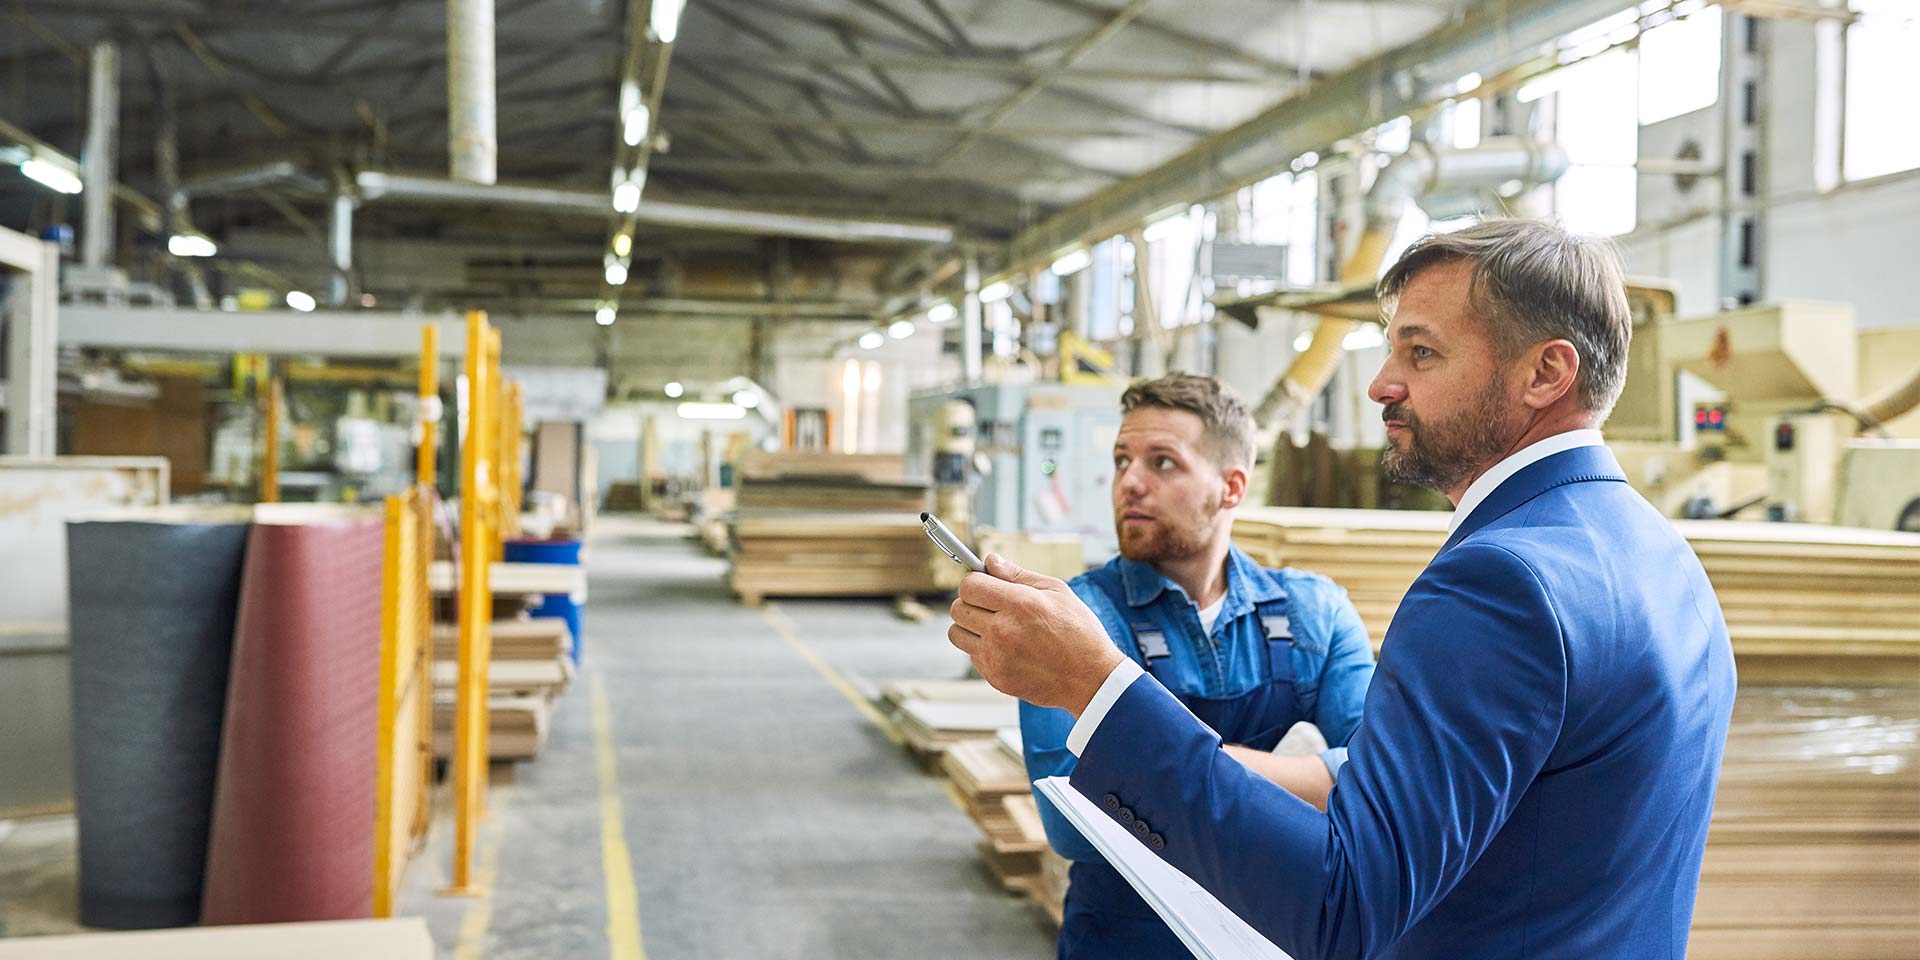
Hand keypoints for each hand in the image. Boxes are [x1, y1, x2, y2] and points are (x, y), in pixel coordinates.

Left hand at [948, 554, 1125, 714]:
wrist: (1091, 679)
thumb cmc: (1079, 632)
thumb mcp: (1057, 592)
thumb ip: (1018, 574)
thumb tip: (990, 560)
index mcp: (1019, 604)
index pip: (969, 586)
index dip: (974, 581)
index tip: (984, 584)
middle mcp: (1003, 631)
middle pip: (958, 608)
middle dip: (971, 602)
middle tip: (990, 605)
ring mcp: (997, 657)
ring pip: (957, 634)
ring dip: (970, 627)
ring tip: (995, 627)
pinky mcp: (996, 678)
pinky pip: (972, 655)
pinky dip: (984, 649)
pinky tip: (1008, 648)